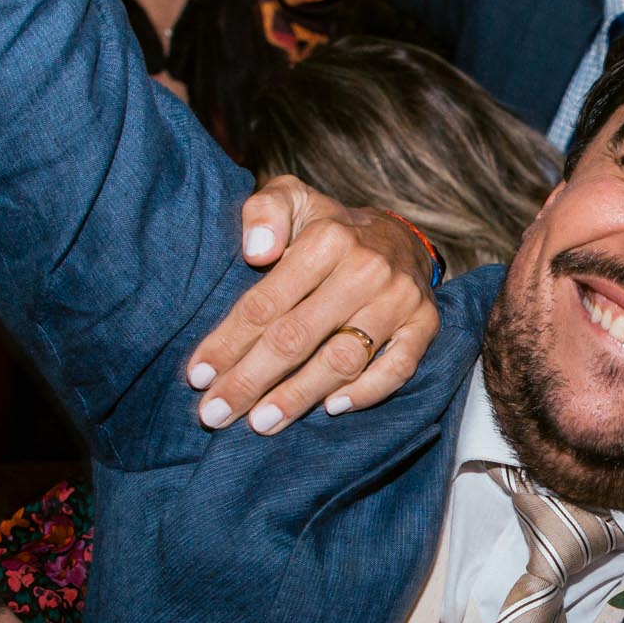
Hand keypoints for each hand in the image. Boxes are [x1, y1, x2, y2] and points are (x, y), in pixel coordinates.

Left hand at [185, 174, 439, 433]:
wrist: (397, 236)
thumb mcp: (290, 199)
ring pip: (342, 360)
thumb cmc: (327, 227)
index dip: (228, 342)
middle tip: (215, 414)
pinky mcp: (425, 325)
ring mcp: (400, 300)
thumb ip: (264, 212)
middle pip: (297, 337)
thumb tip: (255, 251)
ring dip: (298, 397)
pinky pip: (397, 370)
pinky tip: (329, 409)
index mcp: (327, 238)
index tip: (198, 375)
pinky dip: (364, 393)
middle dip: (251, 380)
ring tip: (261, 423)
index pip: (266, 302)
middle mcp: (367, 269)